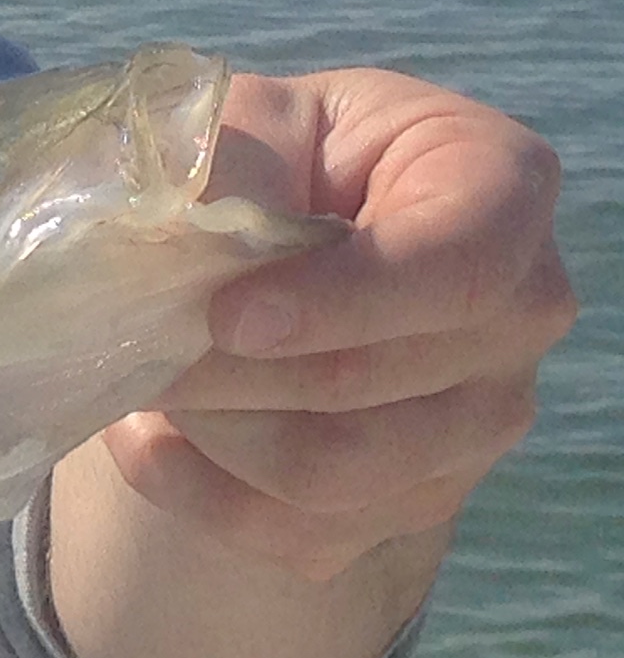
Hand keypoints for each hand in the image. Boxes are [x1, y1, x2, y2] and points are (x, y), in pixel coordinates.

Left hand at [105, 68, 574, 582]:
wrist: (267, 248)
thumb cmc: (268, 160)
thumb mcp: (243, 121)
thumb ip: (225, 162)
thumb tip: (186, 230)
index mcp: (498, 184)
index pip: (462, 265)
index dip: (345, 300)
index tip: (229, 315)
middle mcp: (521, 312)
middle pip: (375, 382)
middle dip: (229, 369)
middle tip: (135, 338)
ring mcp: (482, 418)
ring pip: (335, 473)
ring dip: (212, 428)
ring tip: (146, 375)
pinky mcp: (422, 499)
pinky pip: (305, 535)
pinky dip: (199, 492)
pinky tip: (148, 435)